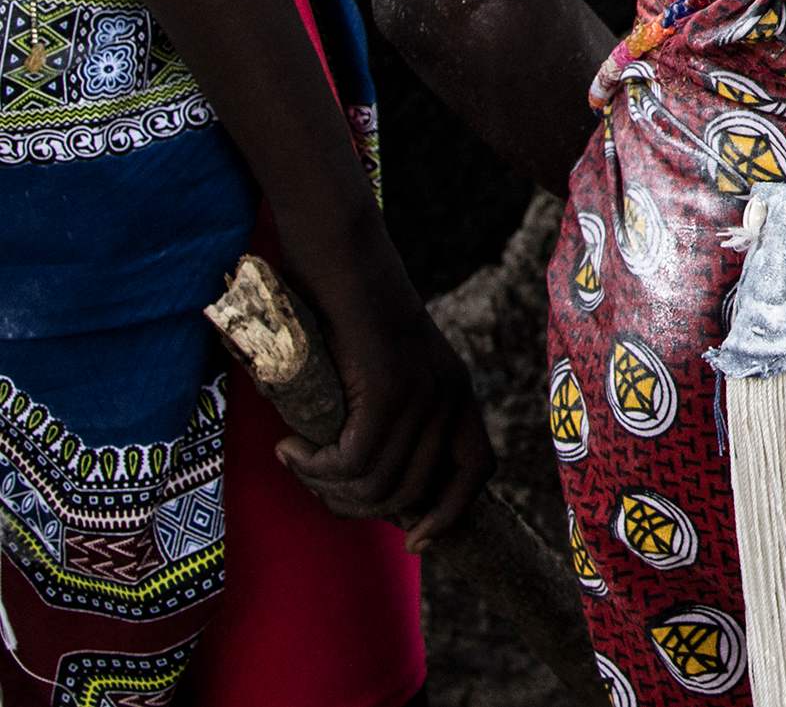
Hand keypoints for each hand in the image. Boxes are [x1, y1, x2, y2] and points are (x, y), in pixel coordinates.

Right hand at [278, 256, 494, 549]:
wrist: (342, 258)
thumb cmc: (347, 315)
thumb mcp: (382, 372)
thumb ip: (388, 418)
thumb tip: (371, 484)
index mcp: (458, 392)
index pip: (479, 472)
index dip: (449, 514)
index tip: (414, 543)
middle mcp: (452, 394)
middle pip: (414, 492)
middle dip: (358, 506)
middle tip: (315, 484)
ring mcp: (424, 391)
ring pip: (379, 483)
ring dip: (328, 488)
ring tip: (298, 462)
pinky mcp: (390, 387)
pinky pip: (354, 460)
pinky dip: (316, 467)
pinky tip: (291, 449)